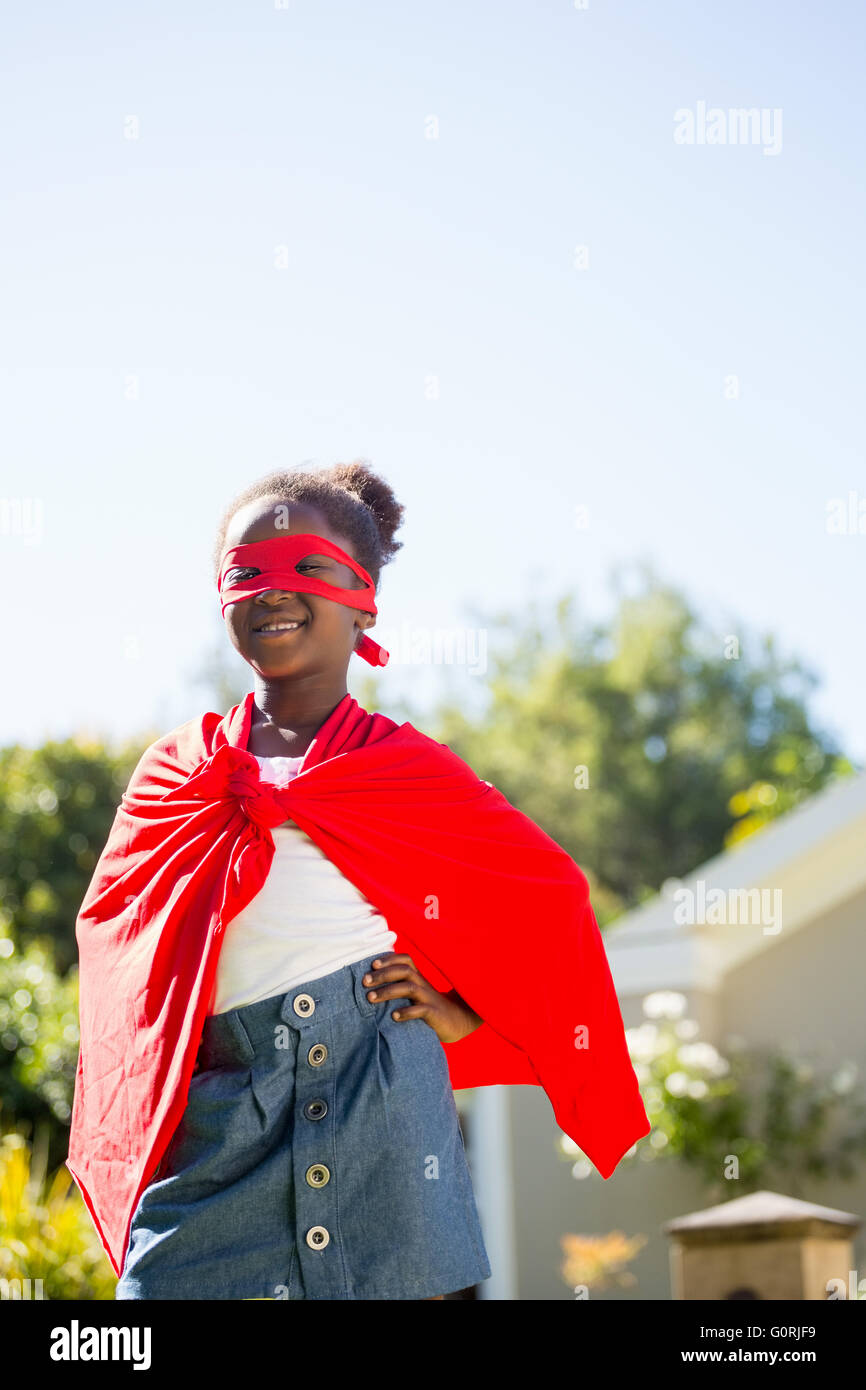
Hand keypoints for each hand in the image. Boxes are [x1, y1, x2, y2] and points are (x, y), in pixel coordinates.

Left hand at [362, 953, 483, 1044]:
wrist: (457, 1021)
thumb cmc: (428, 1007)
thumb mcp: (415, 994)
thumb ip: (399, 987)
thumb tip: (371, 987)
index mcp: (418, 977)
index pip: (405, 959)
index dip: (389, 959)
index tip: (372, 965)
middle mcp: (423, 984)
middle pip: (404, 971)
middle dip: (383, 974)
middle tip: (365, 981)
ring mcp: (429, 998)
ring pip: (409, 988)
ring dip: (388, 991)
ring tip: (371, 998)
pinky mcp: (434, 1013)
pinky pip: (421, 1010)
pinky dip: (406, 1012)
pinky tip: (394, 1016)